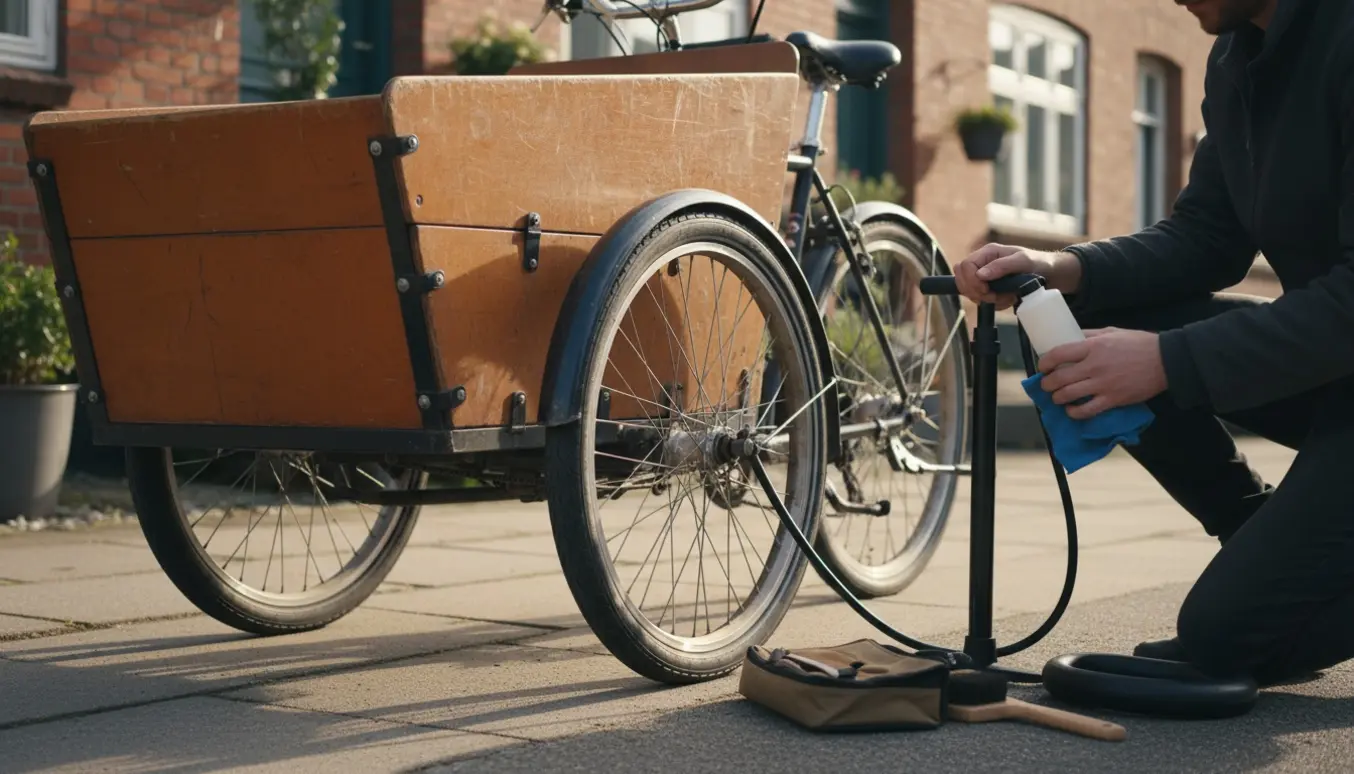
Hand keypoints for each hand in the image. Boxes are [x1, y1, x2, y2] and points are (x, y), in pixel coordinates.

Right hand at [955, 243, 1076, 309]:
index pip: (964, 266)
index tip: (986, 290)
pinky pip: (982, 300)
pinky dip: (994, 303)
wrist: (1051, 274)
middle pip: (962, 279)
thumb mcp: (1022, 261)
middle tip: (993, 296)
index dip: (971, 281)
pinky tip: (1008, 299)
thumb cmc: (1038, 262)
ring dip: (987, 299)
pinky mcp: (991, 289)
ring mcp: (986, 277)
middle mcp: (983, 264)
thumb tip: (980, 274)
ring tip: (1007, 296)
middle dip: (976, 292)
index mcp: (987, 253)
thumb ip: (1001, 266)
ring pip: (970, 292)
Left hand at [1036, 328, 1166, 418]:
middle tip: (1046, 385)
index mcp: (1093, 347)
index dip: (1044, 362)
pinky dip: (1074, 413)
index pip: (1058, 354)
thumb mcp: (1112, 331)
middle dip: (1047, 384)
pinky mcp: (1113, 400)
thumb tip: (1069, 336)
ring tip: (1057, 397)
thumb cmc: (1139, 344)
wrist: (1166, 361)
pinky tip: (1071, 410)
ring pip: (1068, 396)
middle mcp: (1095, 366)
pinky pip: (1086, 411)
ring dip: (1057, 398)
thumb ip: (1089, 335)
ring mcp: (1103, 385)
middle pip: (1059, 378)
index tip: (1042, 367)